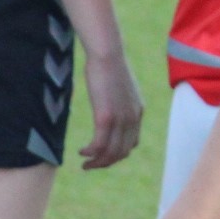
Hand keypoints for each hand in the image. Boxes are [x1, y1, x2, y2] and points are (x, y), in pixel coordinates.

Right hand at [79, 48, 142, 169]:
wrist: (107, 53)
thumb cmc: (109, 64)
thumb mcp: (119, 85)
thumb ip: (118, 99)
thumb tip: (109, 101)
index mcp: (138, 111)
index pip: (132, 143)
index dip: (117, 153)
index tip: (103, 154)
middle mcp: (133, 118)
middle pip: (122, 152)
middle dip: (106, 162)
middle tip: (90, 165)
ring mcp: (121, 119)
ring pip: (111, 152)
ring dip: (97, 162)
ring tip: (84, 164)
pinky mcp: (106, 117)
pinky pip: (100, 144)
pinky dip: (91, 153)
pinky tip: (82, 152)